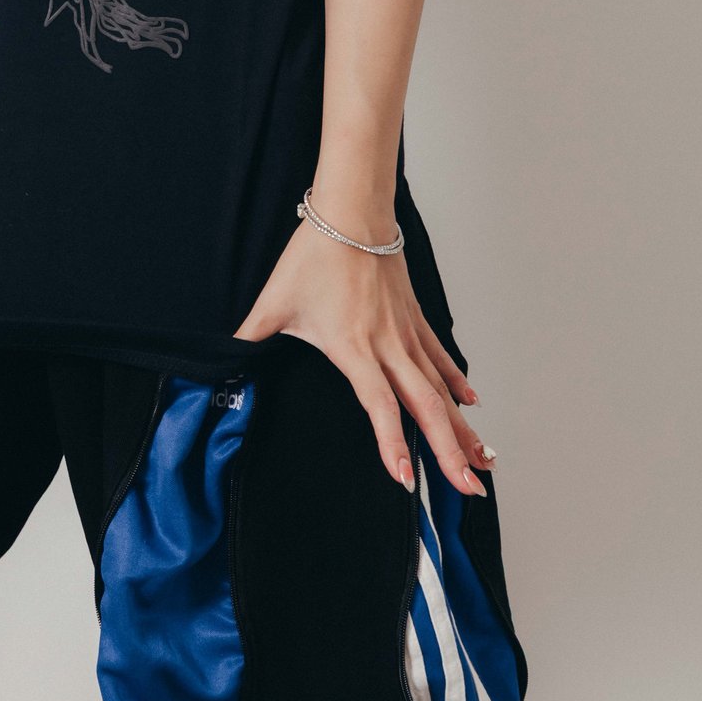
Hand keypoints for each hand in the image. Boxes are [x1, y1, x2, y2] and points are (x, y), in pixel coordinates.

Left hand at [231, 216, 497, 495]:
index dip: (392, 444)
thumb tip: (218, 365)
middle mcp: (388, 345)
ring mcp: (406, 332)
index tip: (406, 478)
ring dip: (462, 426)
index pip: (379, 405)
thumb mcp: (273, 302)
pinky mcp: (414, 317)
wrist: (351, 213)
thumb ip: (248, 339)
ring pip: (441, 388)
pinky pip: (441, 356)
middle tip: (469, 487)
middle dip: (448, 451)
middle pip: (426, 406)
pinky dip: (457, 381)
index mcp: (353, 347)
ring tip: (483, 460)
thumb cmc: (313, 255)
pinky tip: (471, 403)